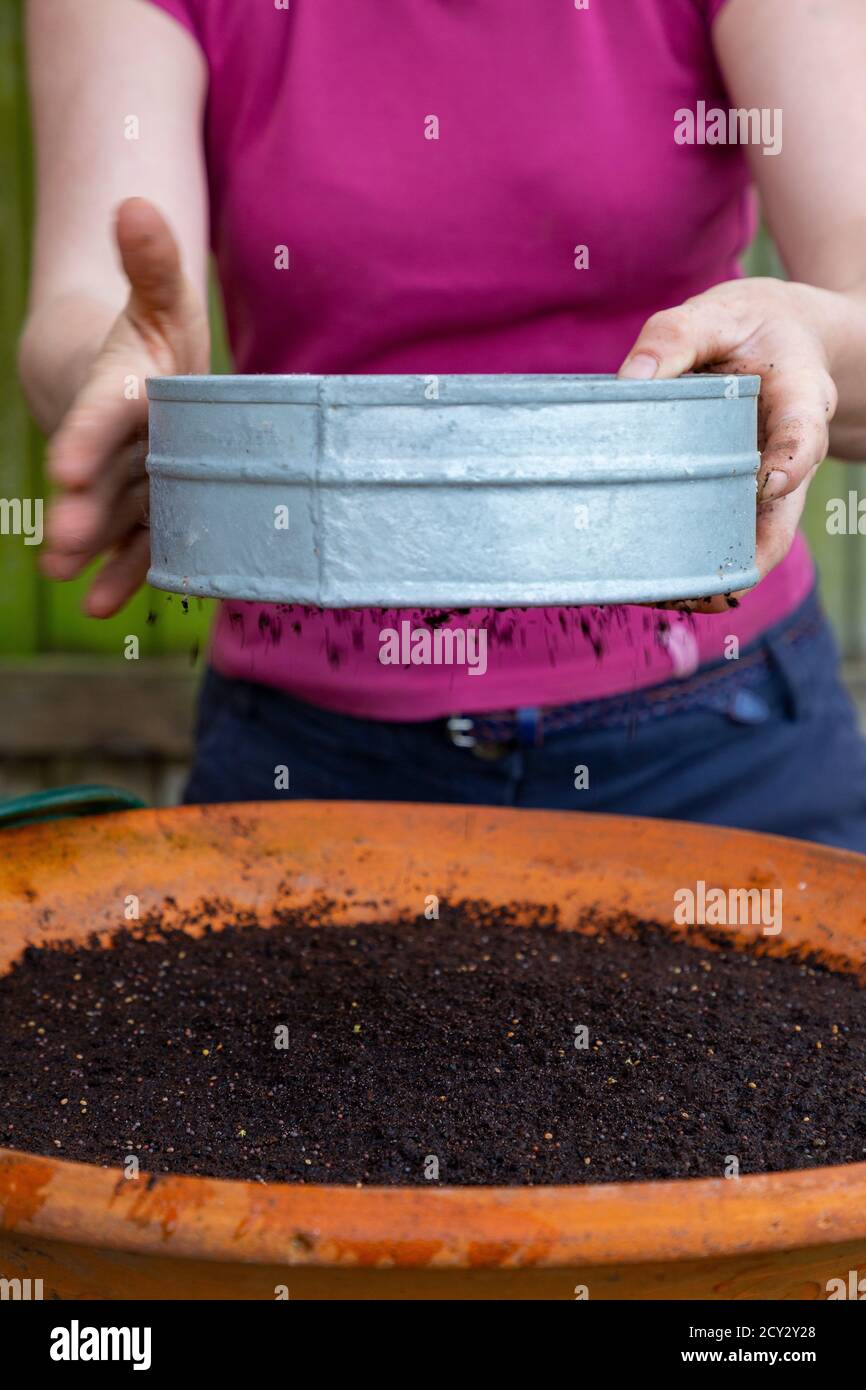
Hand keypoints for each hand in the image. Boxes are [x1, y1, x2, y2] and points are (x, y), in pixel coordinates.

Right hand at [42, 197, 208, 616]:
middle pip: (100, 477)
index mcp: (124, 388)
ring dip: (95, 550)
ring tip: (66, 577)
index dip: (83, 439)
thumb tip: (136, 204)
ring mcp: (133, 479)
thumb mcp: (164, 300)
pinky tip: (105, 605)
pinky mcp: (152, 509)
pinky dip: (125, 573)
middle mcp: (120, 441)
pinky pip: (140, 543)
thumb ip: (152, 264)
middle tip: (60, 542)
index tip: (63, 468)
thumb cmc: (159, 339)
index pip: (99, 414)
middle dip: (81, 510)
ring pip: (113, 517)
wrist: (145, 381)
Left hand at [618, 277, 837, 612]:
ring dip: (712, 577)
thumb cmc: (747, 328)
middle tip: (693, 587)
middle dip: (738, 557)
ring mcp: (769, 485)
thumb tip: (628, 382)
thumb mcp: (718, 314)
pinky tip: (651, 587)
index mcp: (800, 397)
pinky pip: (728, 541)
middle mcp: (791, 454)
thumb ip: (676, 337)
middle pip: (778, 516)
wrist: (784, 342)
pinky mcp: (741, 500)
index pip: (803, 432)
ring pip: (753, 543)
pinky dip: (695, 568)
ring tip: (660, 598)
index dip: (790, 459)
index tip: (769, 479)